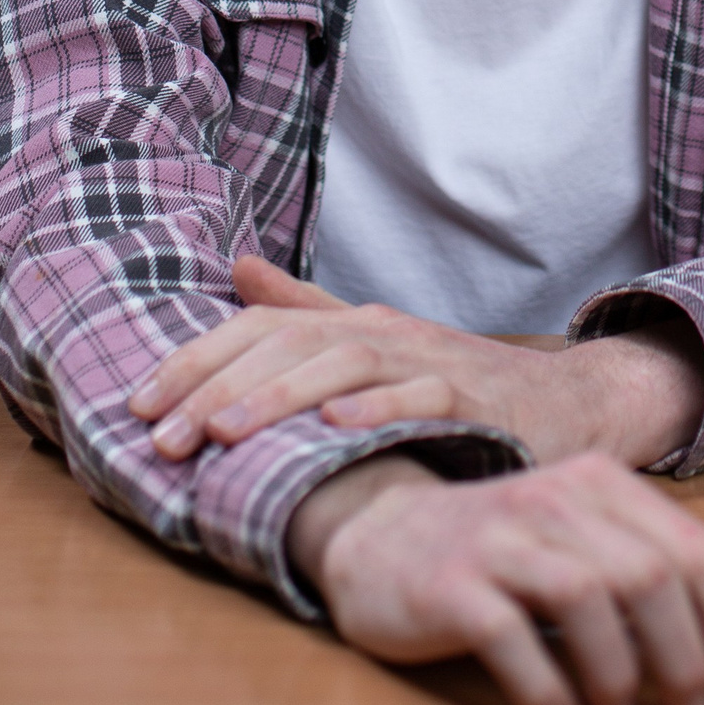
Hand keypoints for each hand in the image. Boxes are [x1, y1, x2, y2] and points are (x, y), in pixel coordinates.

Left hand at [128, 256, 703, 467]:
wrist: (567, 402)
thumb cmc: (456, 381)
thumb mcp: (375, 344)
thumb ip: (305, 309)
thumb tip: (235, 268)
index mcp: (352, 323)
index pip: (258, 329)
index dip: (195, 361)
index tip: (136, 407)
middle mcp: (385, 332)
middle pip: (290, 344)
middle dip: (217, 388)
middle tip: (160, 435)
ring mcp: (432, 361)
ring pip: (345, 365)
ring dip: (280, 396)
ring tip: (224, 431)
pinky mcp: (477, 399)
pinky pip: (425, 396)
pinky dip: (381, 406)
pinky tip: (338, 424)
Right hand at [288, 447, 703, 704]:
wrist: (382, 535)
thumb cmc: (508, 557)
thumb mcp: (599, 561)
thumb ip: (684, 604)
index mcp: (604, 485)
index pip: (700, 551)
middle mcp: (557, 498)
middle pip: (652, 576)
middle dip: (686, 656)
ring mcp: (499, 536)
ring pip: (588, 597)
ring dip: (618, 673)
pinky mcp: (448, 581)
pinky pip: (510, 635)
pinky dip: (546, 688)